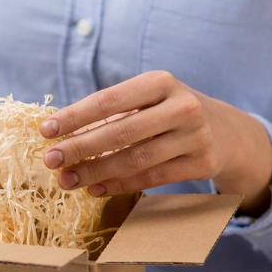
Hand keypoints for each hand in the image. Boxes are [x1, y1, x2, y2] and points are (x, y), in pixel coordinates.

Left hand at [39, 70, 271, 213]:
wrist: (226, 130)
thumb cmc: (168, 112)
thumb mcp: (148, 100)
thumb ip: (110, 113)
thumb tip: (59, 134)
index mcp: (162, 82)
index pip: (109, 100)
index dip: (75, 117)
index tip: (46, 131)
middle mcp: (182, 106)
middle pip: (121, 132)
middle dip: (80, 148)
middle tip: (51, 161)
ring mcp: (196, 136)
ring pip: (136, 159)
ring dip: (96, 172)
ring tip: (68, 180)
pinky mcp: (202, 164)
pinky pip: (152, 178)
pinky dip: (120, 185)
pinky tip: (96, 189)